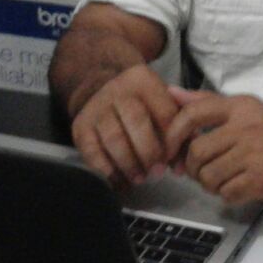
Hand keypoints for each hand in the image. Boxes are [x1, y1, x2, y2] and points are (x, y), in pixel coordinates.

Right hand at [70, 65, 179, 186]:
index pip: (164, 111)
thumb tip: (182, 167)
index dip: (172, 140)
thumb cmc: (143, 105)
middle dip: (149, 152)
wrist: (101, 92)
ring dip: (129, 164)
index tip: (175, 161)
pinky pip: (92, 152)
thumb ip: (180, 132)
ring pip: (114, 139)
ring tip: (140, 178)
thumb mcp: (164, 106)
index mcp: (144, 80)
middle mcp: (118, 90)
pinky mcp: (80, 127)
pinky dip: (107, 171)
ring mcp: (96, 108)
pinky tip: (120, 181)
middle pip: (137, 121)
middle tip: (157, 173)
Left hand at [164, 90, 262, 203]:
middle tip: (201, 170)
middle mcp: (247, 126)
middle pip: (197, 152)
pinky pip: (226, 192)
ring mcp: (256, 153)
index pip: (193, 114)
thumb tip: (171, 93)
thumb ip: (206, 102)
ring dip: (209, 183)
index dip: (173, 134)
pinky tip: (237, 186)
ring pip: (209, 176)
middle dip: (192, 167)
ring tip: (221, 179)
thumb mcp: (244, 109)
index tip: (169, 149)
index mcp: (240, 106)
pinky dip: (226, 194)